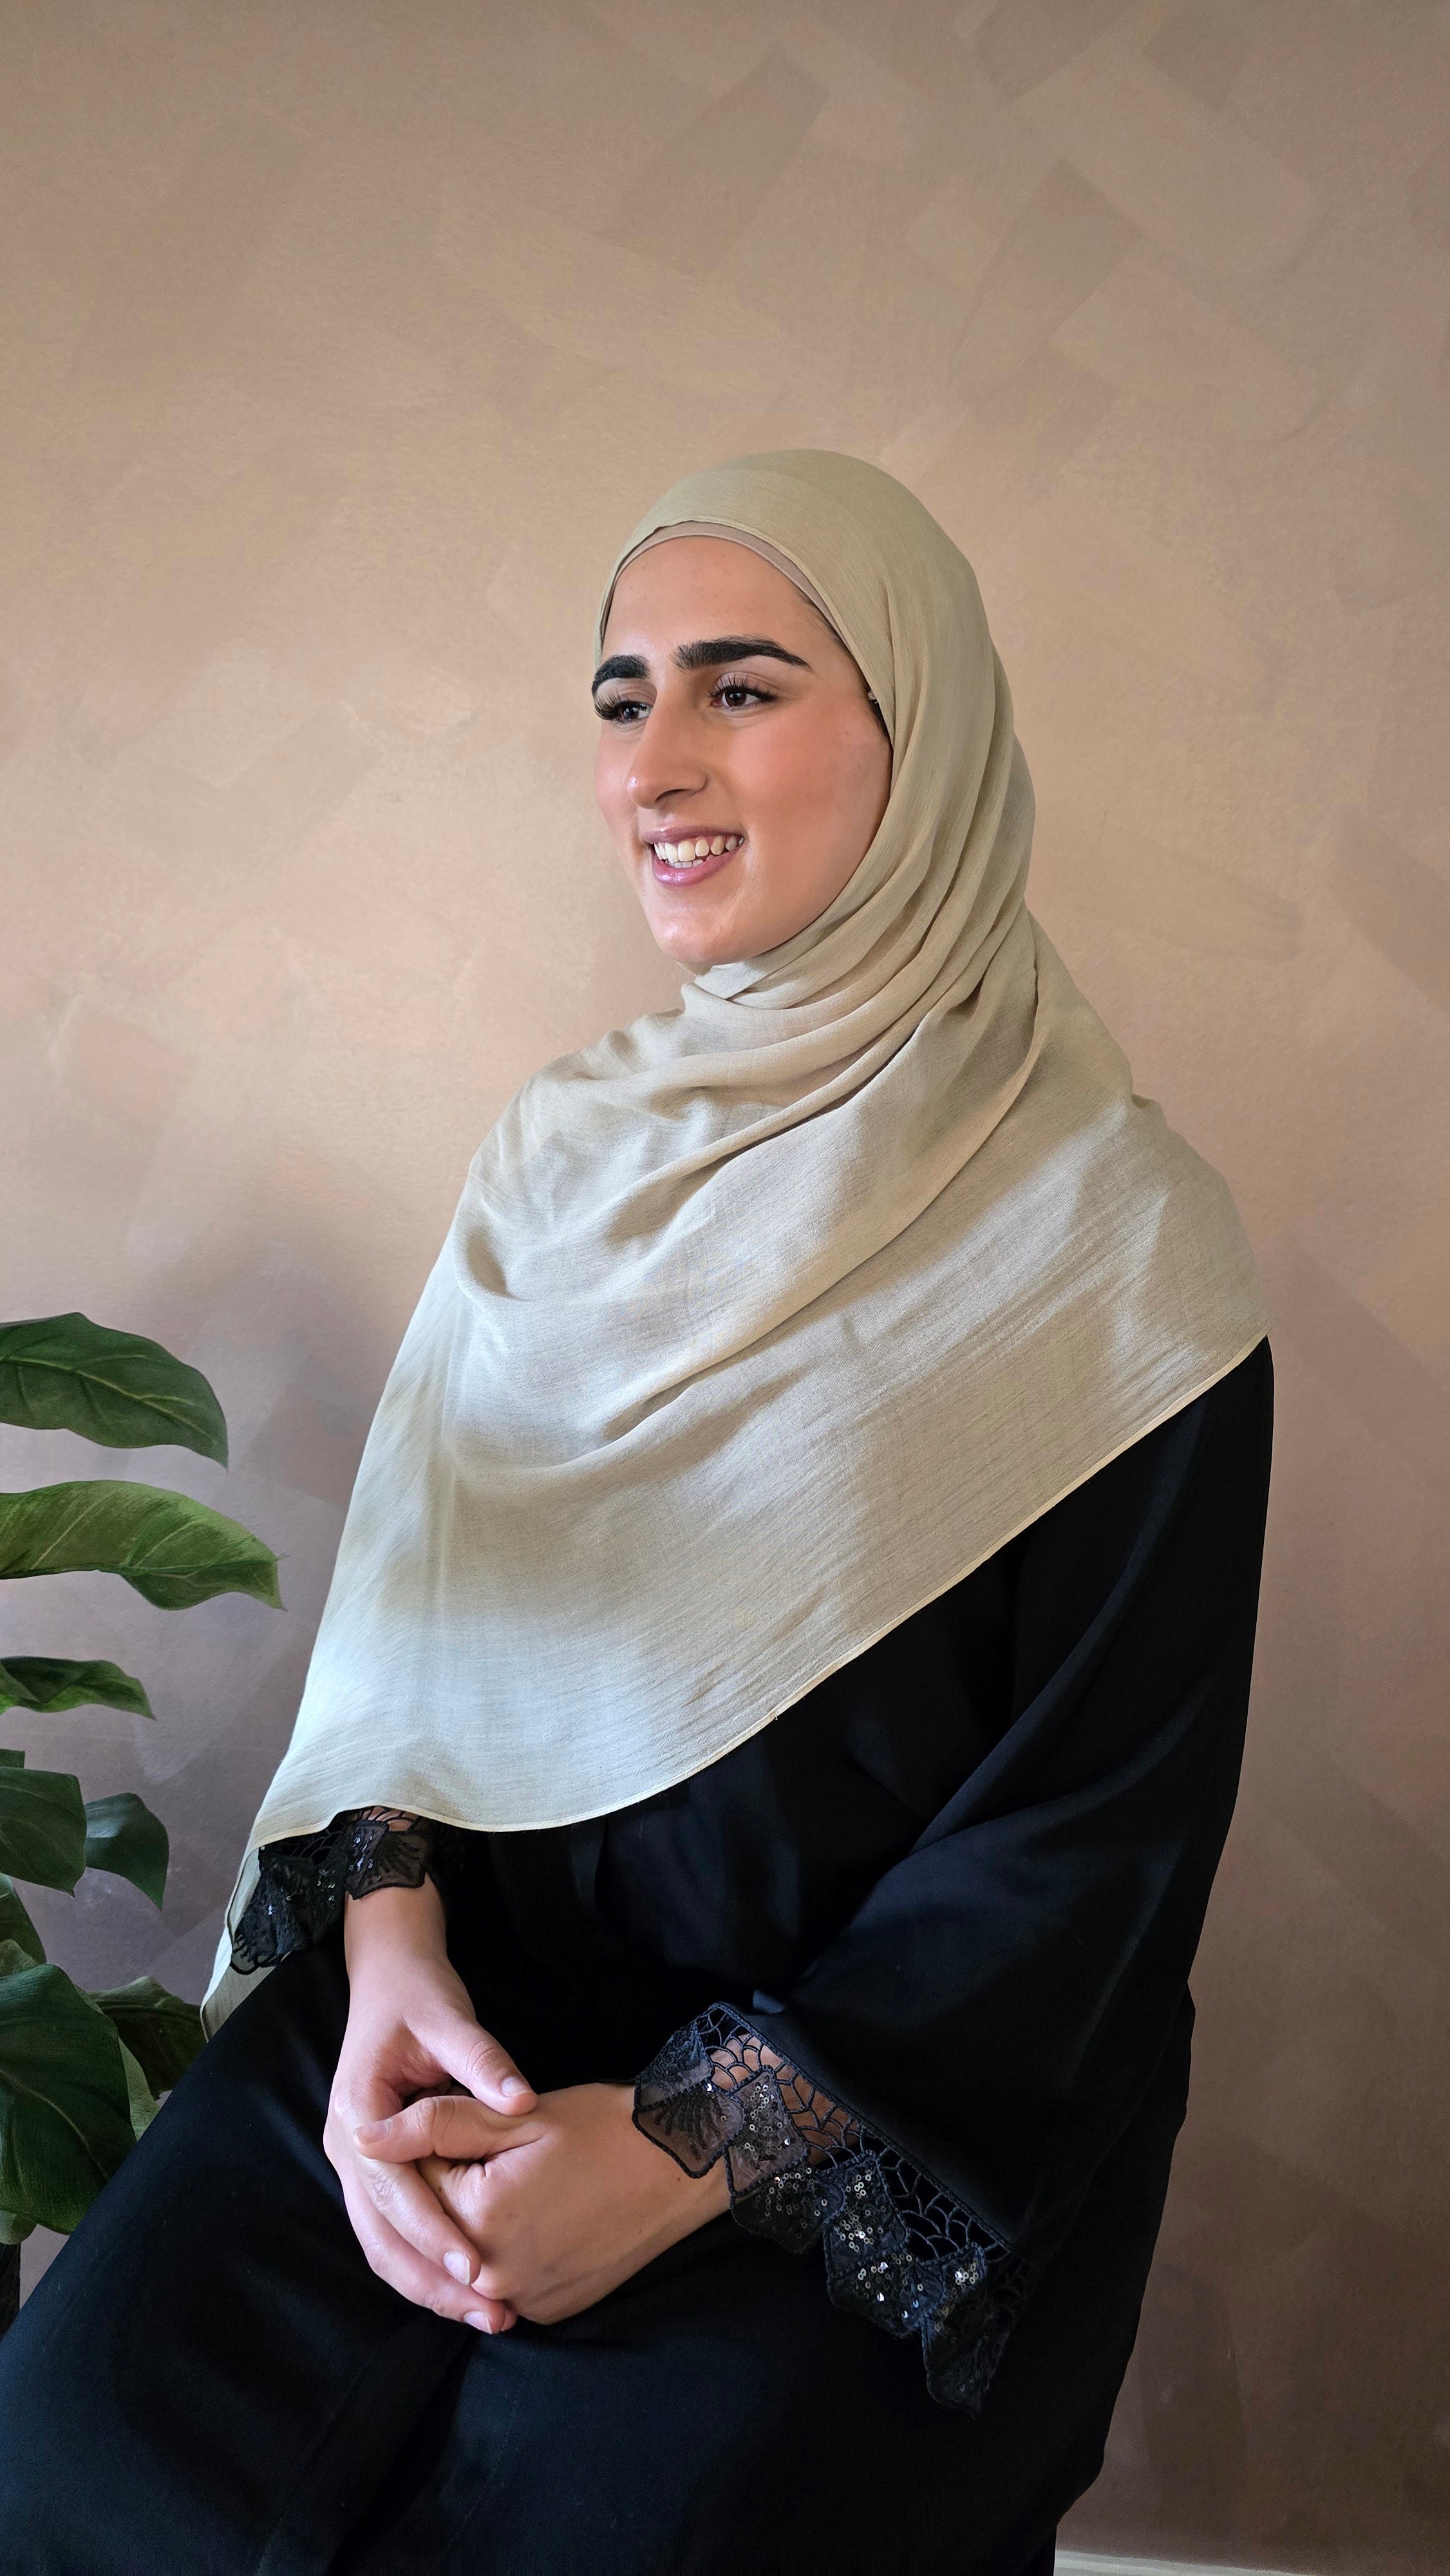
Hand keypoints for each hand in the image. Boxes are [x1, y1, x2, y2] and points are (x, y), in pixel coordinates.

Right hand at [325, 1879, 537, 2333]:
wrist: (387, 1977)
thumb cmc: (419, 1995)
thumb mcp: (450, 2018)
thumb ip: (483, 2061)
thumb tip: (524, 2100)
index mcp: (358, 2113)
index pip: (396, 2189)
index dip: (436, 2232)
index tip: (479, 2265)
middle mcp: (346, 2147)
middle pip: (382, 2235)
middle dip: (434, 2281)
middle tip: (493, 2311)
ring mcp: (354, 2163)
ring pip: (382, 2244)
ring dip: (429, 2284)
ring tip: (487, 2313)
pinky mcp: (374, 2170)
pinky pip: (390, 2230)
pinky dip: (423, 2262)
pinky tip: (466, 2286)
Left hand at [356, 2080, 730, 2324]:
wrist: (681, 2166)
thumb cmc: (602, 2128)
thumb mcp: (515, 2115)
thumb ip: (433, 2125)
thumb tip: (361, 2137)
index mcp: (478, 2222)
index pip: (417, 2182)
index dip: (434, 2142)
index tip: (465, 2119)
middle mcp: (494, 2278)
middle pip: (439, 2226)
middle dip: (448, 2185)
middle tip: (493, 2148)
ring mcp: (524, 2301)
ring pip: (468, 2257)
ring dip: (473, 2220)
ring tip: (512, 2176)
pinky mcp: (549, 2310)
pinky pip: (503, 2280)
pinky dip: (503, 2248)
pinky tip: (531, 2209)